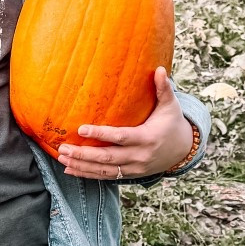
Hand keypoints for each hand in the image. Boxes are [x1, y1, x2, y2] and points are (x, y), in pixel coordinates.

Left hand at [57, 67, 193, 180]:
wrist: (182, 150)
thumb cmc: (172, 123)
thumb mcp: (170, 106)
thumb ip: (163, 88)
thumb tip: (159, 68)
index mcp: (147, 138)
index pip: (120, 137)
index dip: (100, 134)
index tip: (80, 129)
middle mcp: (139, 156)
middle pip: (107, 158)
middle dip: (83, 154)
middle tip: (63, 148)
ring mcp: (134, 168)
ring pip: (104, 170)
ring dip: (81, 166)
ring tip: (62, 158)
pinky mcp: (130, 175)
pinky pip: (106, 177)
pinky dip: (87, 174)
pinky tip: (70, 170)